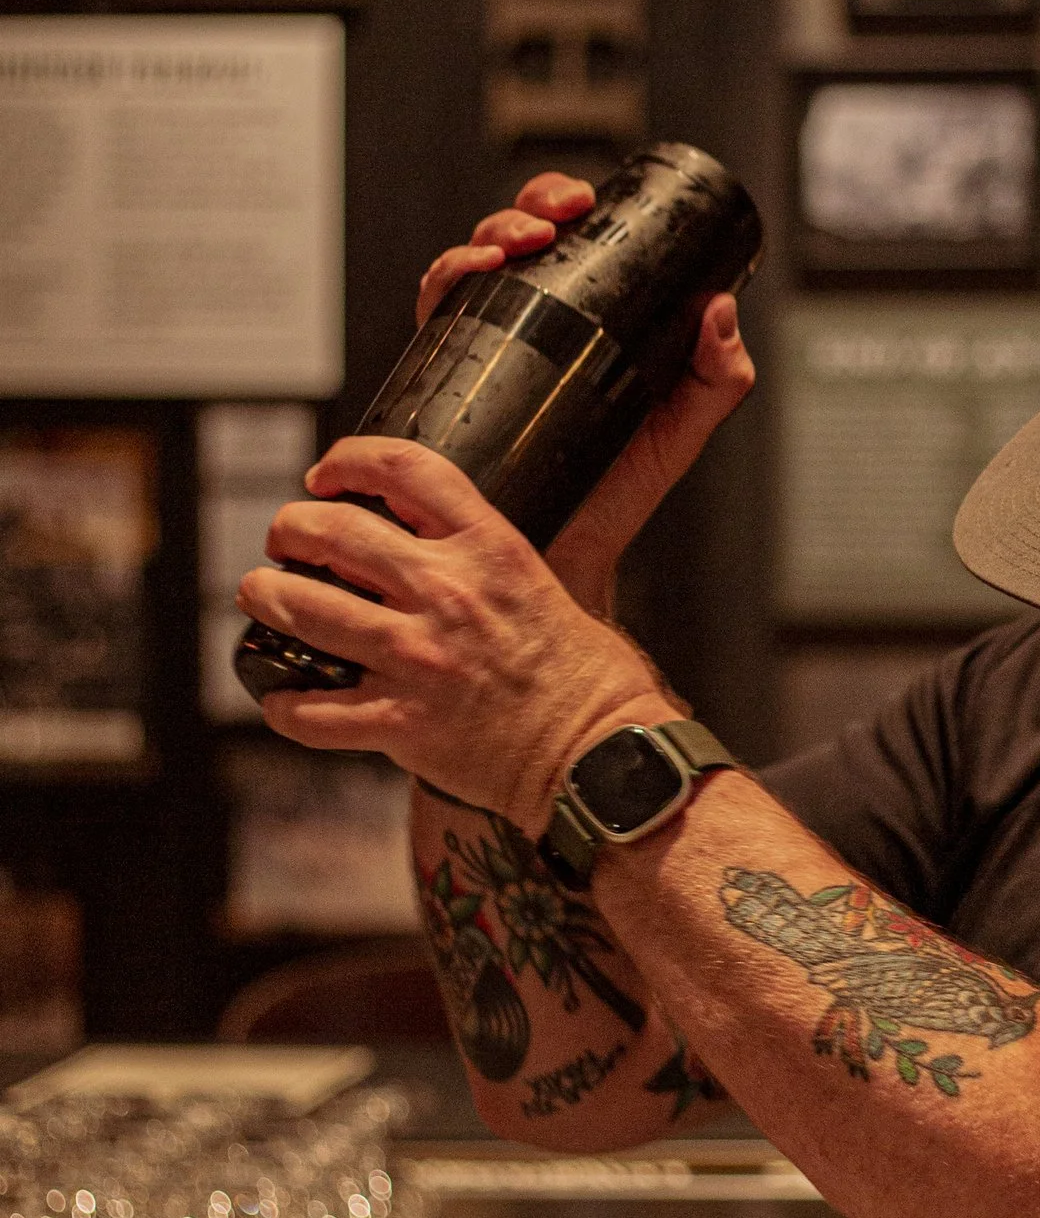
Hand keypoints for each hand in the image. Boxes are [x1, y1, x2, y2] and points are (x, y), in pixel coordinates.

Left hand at [240, 436, 674, 827]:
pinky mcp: (402, 722)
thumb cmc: (587, 679)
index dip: (350, 460)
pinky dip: (286, 705)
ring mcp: (418, 659)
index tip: (327, 475)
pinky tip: (282, 697)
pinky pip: (314, 712)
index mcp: (490, 549)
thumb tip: (436, 544)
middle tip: (284, 538)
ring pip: (304, 609)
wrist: (601, 757)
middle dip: (291, 528)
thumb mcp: (547, 584)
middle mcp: (447, 594)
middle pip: (334, 532)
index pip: (405, 470)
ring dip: (268, 596)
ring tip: (261, 595)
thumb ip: (488, 558)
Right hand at [414, 172, 754, 611]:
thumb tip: (721, 311)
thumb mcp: (681, 429)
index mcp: (583, 324)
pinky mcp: (451, 379)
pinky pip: (434, 316)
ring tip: (515, 244)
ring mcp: (486, 349)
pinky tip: (468, 276)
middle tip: (550, 218)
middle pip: (515, 238)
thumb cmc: (618, 494)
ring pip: (470, 264)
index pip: (568, 242)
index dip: (564, 203)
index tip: (584, 200)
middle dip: (526, 208)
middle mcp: (529, 328)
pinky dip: (443, 281)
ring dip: (486, 236)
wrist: (568, 554)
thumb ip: (718, 378)